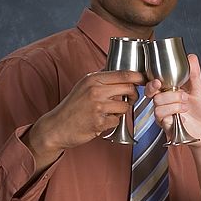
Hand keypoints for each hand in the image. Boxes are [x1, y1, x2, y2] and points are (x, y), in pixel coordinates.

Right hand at [25, 70, 143, 165]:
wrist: (57, 126)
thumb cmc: (72, 107)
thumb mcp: (84, 86)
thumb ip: (101, 79)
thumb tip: (123, 74)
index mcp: (93, 79)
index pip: (124, 74)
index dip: (138, 77)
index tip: (143, 81)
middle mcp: (95, 90)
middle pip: (129, 88)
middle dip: (133, 95)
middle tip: (129, 99)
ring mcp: (97, 106)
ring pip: (125, 106)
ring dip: (121, 111)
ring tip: (110, 112)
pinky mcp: (99, 122)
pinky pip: (117, 120)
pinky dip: (113, 122)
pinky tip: (102, 121)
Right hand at [145, 54, 200, 148]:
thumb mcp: (199, 89)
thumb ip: (194, 74)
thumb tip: (191, 57)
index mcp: (169, 91)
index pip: (153, 84)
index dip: (152, 82)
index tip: (158, 81)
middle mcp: (163, 101)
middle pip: (151, 93)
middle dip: (167, 93)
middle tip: (180, 93)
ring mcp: (163, 113)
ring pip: (157, 104)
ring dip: (173, 102)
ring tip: (186, 104)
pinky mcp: (165, 124)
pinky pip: (161, 115)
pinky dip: (173, 111)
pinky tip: (183, 112)